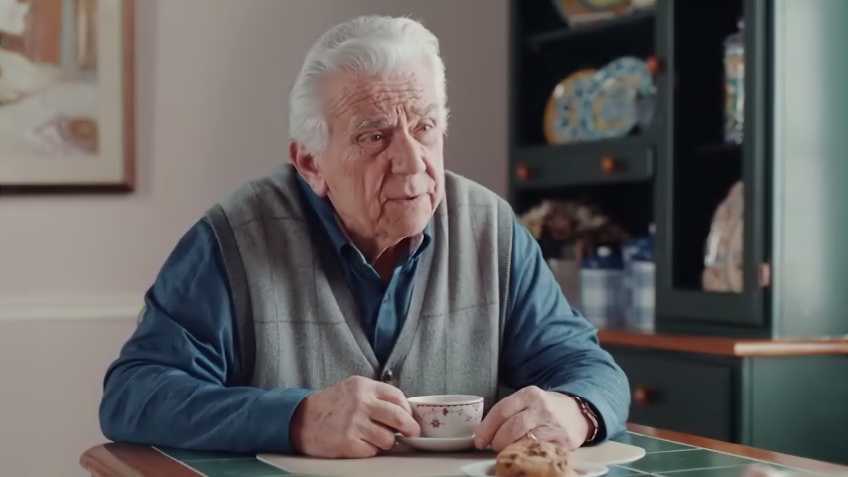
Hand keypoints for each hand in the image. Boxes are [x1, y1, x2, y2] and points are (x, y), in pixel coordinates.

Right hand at [290, 376, 420, 457]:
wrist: (301, 420)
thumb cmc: (329, 406)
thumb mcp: (352, 389)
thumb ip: (374, 396)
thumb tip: (402, 410)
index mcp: (363, 386)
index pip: (397, 396)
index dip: (407, 409)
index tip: (410, 417)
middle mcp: (360, 402)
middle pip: (398, 417)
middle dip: (410, 428)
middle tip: (412, 433)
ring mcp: (354, 423)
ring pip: (388, 438)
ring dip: (386, 442)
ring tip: (376, 438)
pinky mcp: (348, 442)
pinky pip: (372, 451)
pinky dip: (370, 450)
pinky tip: (361, 444)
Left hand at [473, 386, 589, 451]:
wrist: (577, 413)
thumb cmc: (545, 409)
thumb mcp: (528, 401)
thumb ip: (508, 412)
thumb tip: (483, 432)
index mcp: (529, 394)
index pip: (502, 409)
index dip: (487, 427)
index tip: (479, 439)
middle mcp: (542, 407)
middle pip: (512, 427)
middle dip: (497, 440)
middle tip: (492, 447)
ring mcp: (553, 425)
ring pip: (525, 440)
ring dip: (511, 449)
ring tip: (506, 451)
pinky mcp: (564, 442)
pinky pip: (540, 451)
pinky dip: (527, 455)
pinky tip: (522, 455)